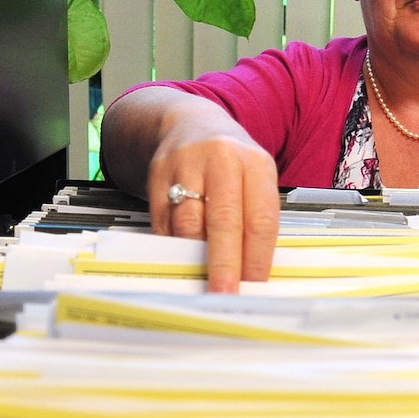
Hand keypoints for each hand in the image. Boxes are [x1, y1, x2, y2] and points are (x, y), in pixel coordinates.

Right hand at [145, 119, 280, 293]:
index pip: (261, 219)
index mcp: (255, 163)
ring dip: (195, 257)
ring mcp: (186, 166)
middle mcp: (221, 160)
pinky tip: (180, 256)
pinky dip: (172, 244)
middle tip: (225, 294)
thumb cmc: (228, 161)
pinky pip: (164, 221)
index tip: (254, 285)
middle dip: (225, 265)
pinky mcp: (157, 175)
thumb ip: (254, 218)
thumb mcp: (254, 178)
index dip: (257, 257)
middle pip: (224, 221)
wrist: (189, 124)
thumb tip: (251, 273)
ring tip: (202, 280)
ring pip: (188, 223)